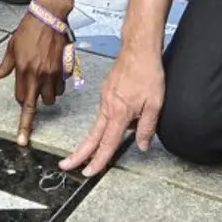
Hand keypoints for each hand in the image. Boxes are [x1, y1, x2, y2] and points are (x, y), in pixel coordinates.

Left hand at [0, 0, 75, 145]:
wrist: (49, 16)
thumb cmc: (29, 30)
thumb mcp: (11, 47)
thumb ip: (5, 66)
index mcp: (24, 71)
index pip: (22, 102)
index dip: (21, 110)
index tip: (23, 138)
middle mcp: (39, 74)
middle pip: (39, 103)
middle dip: (35, 100)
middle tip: (33, 87)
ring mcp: (53, 72)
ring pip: (52, 96)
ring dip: (48, 92)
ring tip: (44, 77)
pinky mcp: (65, 67)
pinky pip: (62, 84)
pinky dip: (58, 82)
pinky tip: (53, 70)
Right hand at [60, 43, 164, 176]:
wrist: (139, 49)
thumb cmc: (148, 73)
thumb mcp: (155, 104)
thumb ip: (147, 127)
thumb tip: (142, 146)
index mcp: (119, 113)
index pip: (107, 143)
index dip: (98, 160)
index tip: (87, 172)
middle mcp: (108, 107)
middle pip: (92, 136)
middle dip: (79, 154)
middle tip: (66, 166)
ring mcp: (105, 99)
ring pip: (98, 125)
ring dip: (93, 140)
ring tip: (90, 152)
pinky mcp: (106, 92)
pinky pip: (105, 113)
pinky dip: (107, 123)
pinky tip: (118, 121)